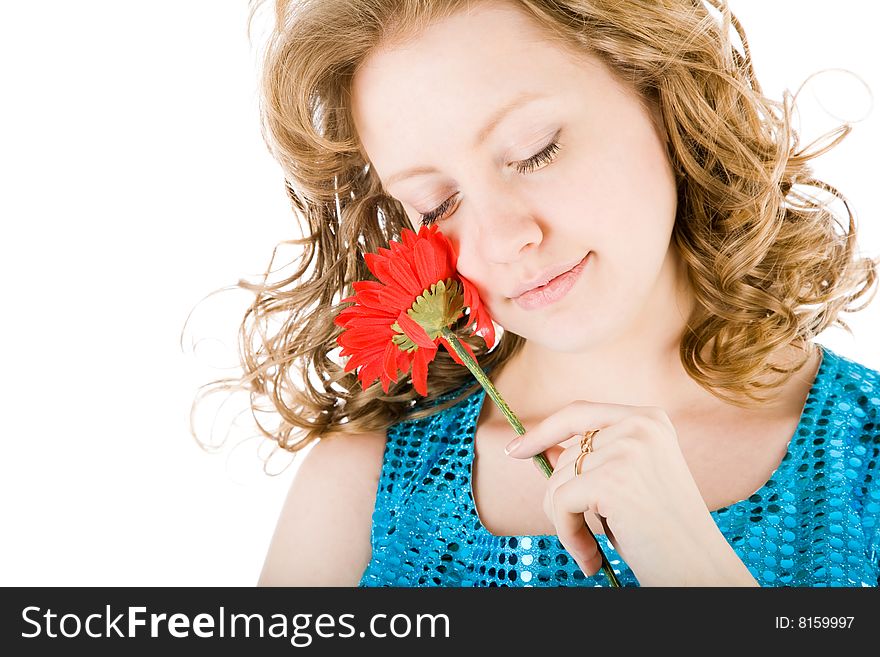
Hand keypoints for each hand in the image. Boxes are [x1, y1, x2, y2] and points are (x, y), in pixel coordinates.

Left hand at [504, 400, 754, 585]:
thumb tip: (541, 450)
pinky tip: (591, 557)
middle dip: (562, 499)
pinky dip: (567, 535)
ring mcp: (627, 450)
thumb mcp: (630, 483)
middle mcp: (640, 426)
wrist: (700, 571)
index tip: (515, 450)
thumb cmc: (665, 534)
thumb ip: (593, 460)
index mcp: (649, 419)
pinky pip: (560, 504)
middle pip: (564, 455)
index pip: (579, 413)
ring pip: (557, 480)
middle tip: (585, 537)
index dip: (544, 431)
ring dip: (565, 522)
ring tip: (592, 548)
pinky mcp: (611, 480)